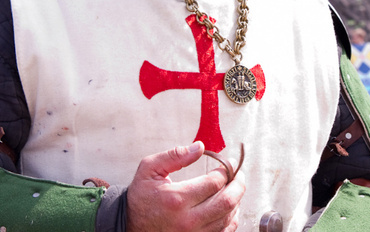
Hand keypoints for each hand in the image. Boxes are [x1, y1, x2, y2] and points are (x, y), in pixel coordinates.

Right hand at [126, 141, 243, 231]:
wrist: (131, 225)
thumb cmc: (141, 196)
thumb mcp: (149, 169)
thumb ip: (175, 156)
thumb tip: (199, 147)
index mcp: (176, 198)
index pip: (214, 183)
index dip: (225, 170)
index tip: (227, 163)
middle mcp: (188, 220)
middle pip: (227, 202)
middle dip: (238, 185)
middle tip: (238, 174)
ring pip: (229, 218)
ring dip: (236, 201)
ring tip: (234, 187)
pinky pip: (224, 231)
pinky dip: (231, 218)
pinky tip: (228, 206)